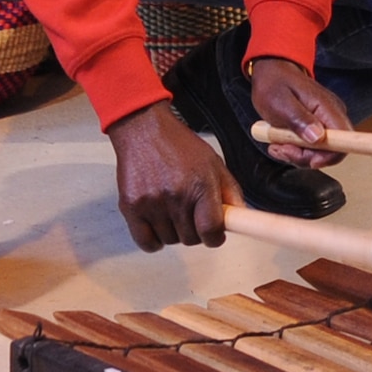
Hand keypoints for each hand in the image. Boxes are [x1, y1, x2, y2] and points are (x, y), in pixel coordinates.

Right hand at [106, 102, 243, 251]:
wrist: (143, 129)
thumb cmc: (178, 144)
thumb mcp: (212, 162)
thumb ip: (229, 191)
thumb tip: (239, 216)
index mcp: (200, 185)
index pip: (211, 231)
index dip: (215, 237)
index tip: (214, 234)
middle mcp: (176, 196)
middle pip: (191, 239)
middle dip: (194, 230)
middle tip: (189, 212)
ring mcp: (152, 203)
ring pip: (169, 241)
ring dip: (173, 231)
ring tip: (170, 208)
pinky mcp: (131, 207)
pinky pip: (146, 242)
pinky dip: (153, 240)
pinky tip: (157, 224)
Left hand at [249, 57, 348, 168]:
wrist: (272, 71)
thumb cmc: (274, 83)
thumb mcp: (280, 102)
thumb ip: (299, 119)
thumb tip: (318, 137)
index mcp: (327, 107)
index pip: (345, 139)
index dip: (330, 156)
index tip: (308, 159)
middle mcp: (332, 116)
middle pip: (332, 151)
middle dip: (306, 157)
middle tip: (282, 148)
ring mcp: (326, 122)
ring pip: (321, 152)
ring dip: (298, 155)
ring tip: (277, 145)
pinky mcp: (318, 126)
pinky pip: (313, 147)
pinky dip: (296, 150)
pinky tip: (281, 143)